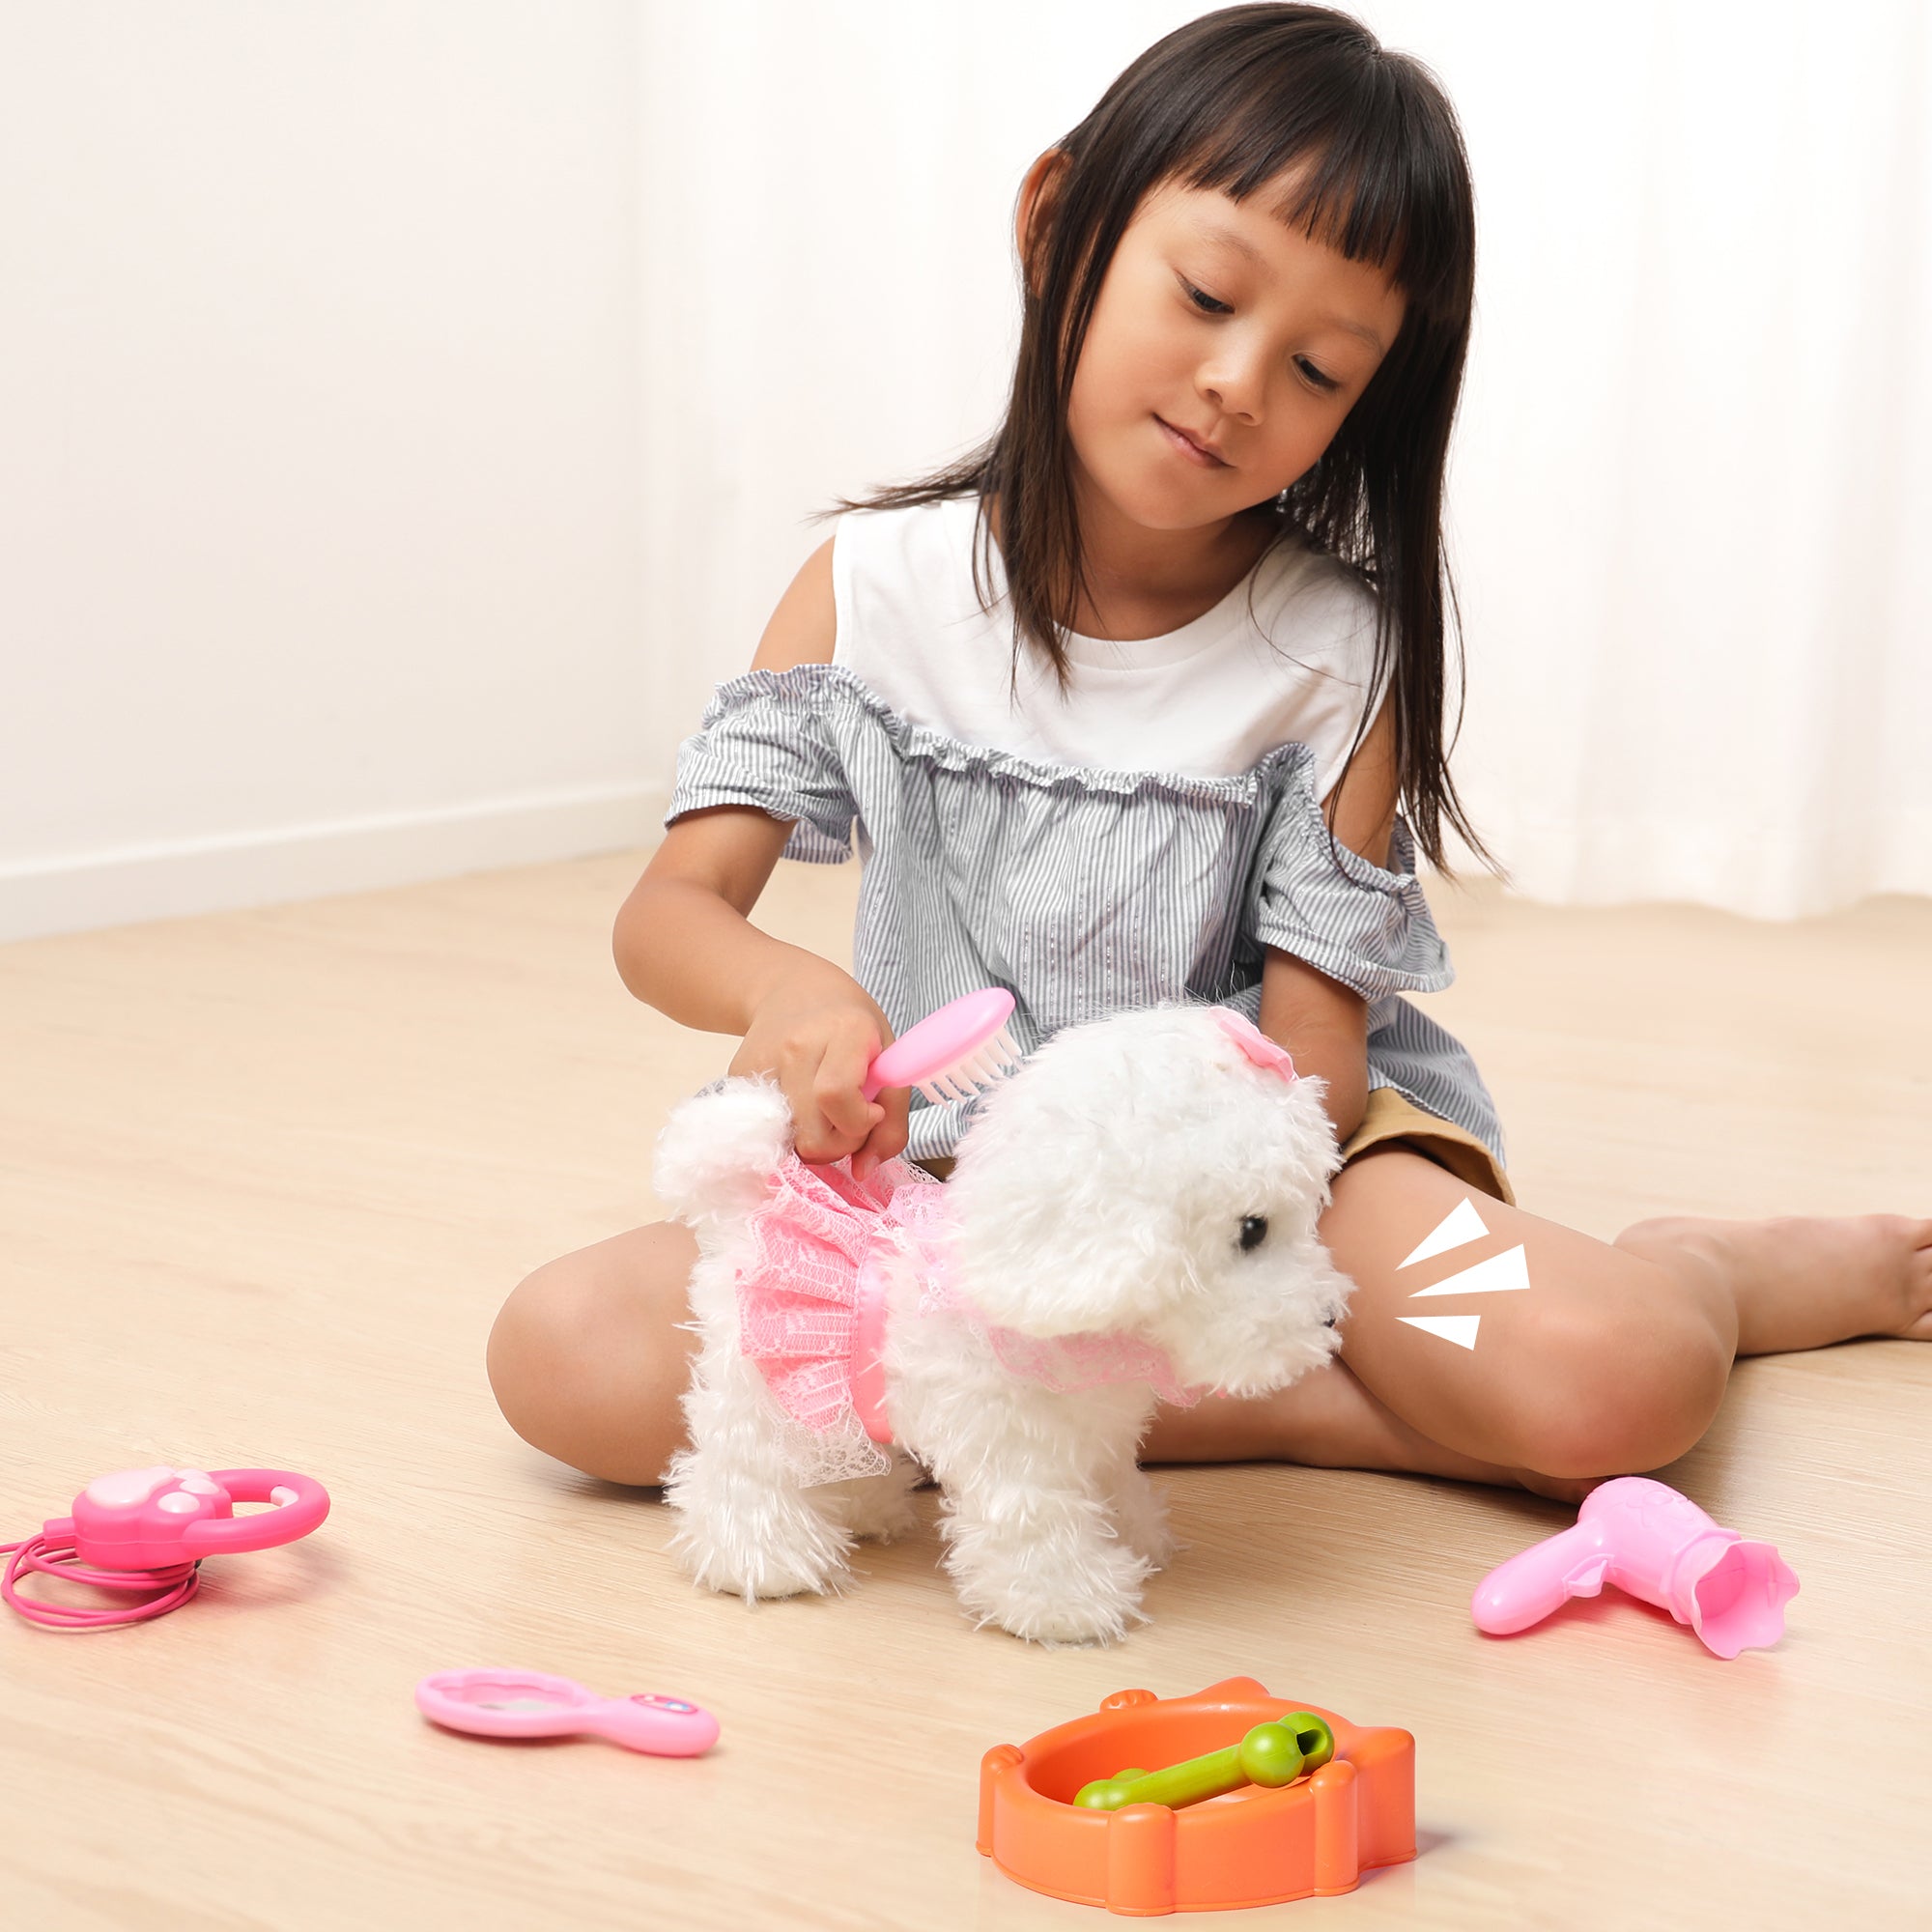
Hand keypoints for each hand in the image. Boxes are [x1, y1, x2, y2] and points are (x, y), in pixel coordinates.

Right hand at [731, 963, 909, 1176]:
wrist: (792, 989)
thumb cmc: (850, 1025)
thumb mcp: (889, 1058)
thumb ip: (893, 1120)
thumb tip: (864, 1171)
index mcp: (843, 1031)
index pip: (837, 1097)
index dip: (858, 1121)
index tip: (871, 1111)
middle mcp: (796, 1046)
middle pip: (812, 1136)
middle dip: (838, 1144)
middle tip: (847, 1119)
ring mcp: (761, 1064)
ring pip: (787, 1142)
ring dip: (812, 1141)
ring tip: (822, 1113)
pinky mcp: (736, 1078)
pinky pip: (764, 1131)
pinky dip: (787, 1131)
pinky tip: (798, 1105)